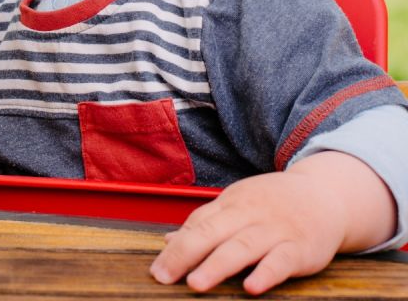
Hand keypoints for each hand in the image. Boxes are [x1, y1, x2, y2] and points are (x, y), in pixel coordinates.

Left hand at [149, 152, 395, 294]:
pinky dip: (266, 273)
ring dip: (217, 265)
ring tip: (195, 283)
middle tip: (164, 277)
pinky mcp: (302, 248)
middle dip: (185, 254)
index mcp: (231, 203)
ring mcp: (276, 230)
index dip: (175, 247)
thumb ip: (206, 222)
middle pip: (212, 232)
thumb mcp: (237, 204)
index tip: (156, 270)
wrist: (325, 195)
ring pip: (242, 247)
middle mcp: (249, 213)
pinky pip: (282, 260)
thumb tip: (169, 240)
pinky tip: (251, 287)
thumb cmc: (273, 204)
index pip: (197, 224)